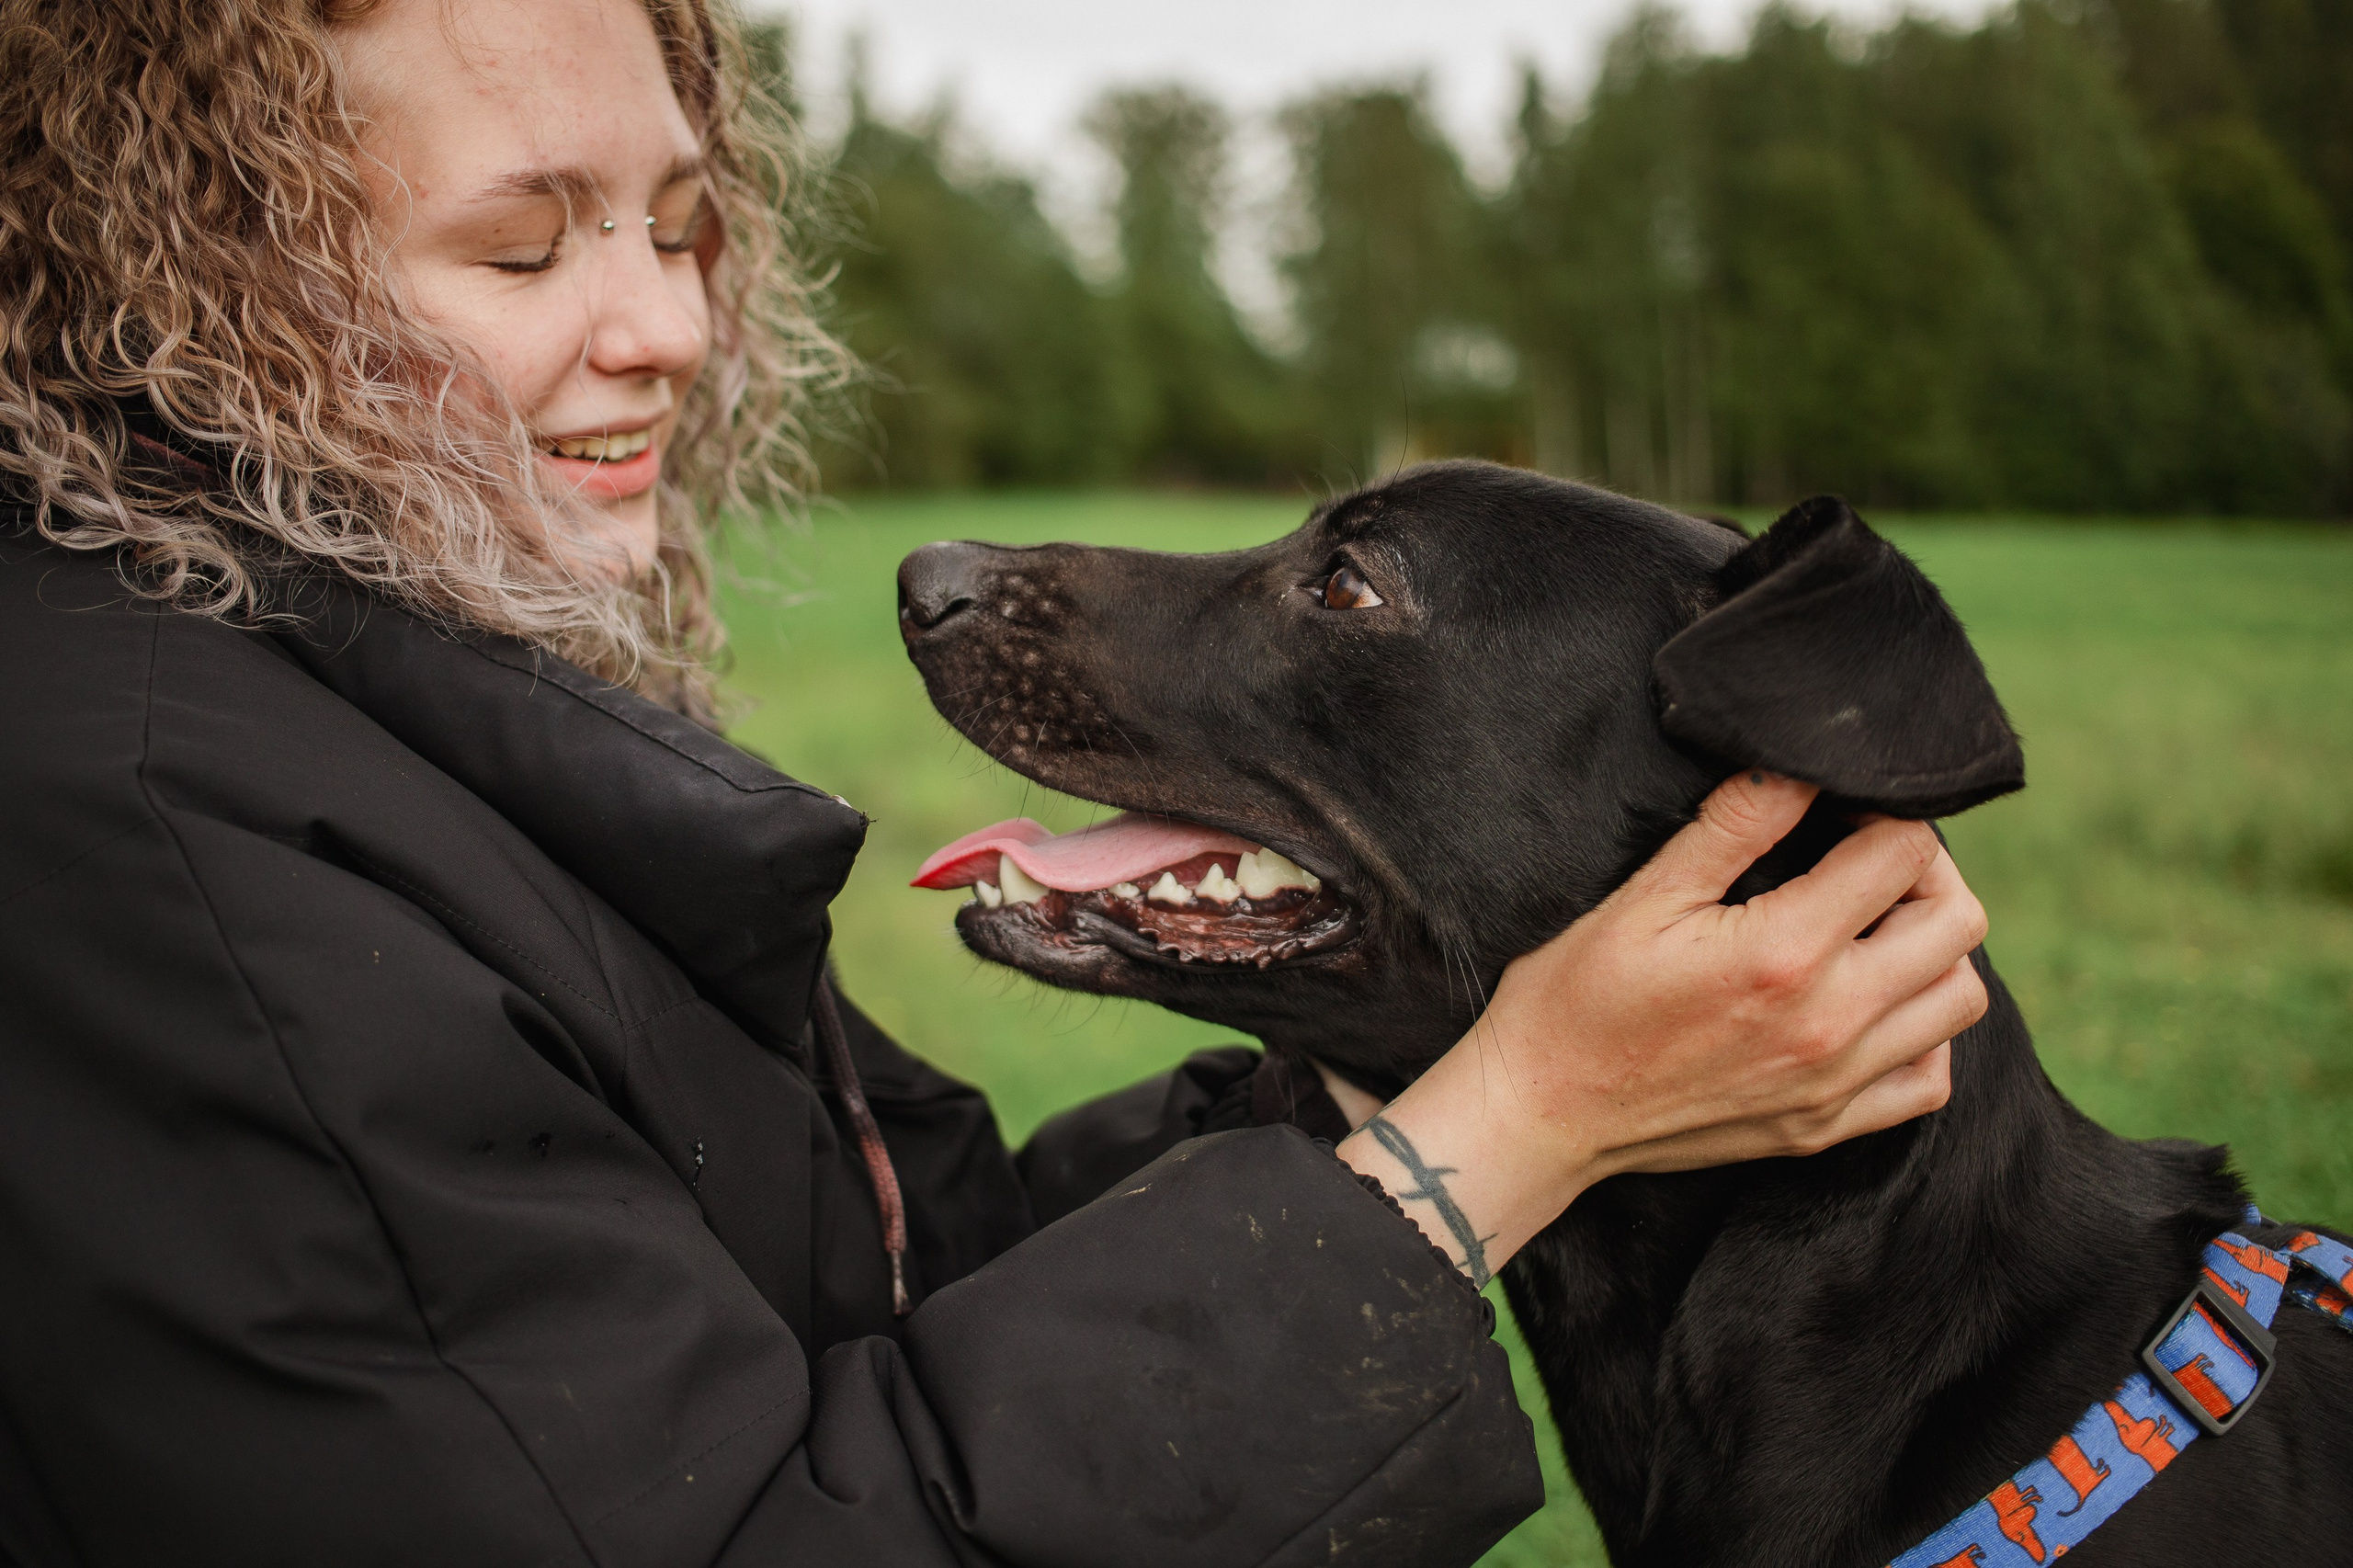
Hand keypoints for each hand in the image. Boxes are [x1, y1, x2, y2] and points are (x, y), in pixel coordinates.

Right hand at [1335, 771, 1986, 1285]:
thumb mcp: (1643, 895)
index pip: (1903, 853)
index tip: (1837, 813)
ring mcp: (1834, 1083)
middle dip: (1922, 869)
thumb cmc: (1576, 997)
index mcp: (1783, 951)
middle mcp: (1828, 1021)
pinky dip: (1924, 1032)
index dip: (1880, 812)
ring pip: (1960, 998)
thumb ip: (1735, 823)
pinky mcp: (1824, 1125)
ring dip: (1933, 948)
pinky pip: (1931, 1079)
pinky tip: (1870, 1003)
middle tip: (1864, 858)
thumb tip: (1798, 763)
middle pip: (1958, 921)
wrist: (1541, 1112)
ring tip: (1872, 928)